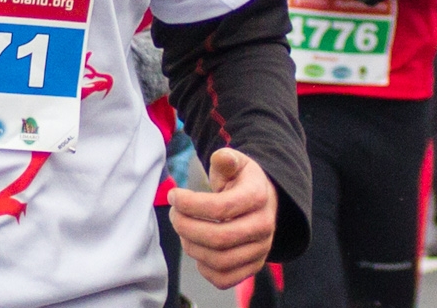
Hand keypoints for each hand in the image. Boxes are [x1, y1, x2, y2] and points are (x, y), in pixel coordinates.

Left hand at [168, 148, 278, 288]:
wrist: (263, 201)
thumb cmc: (241, 181)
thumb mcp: (237, 162)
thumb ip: (226, 159)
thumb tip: (222, 157)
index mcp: (258, 197)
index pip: (221, 207)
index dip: (190, 204)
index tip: (173, 195)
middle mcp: (263, 227)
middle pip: (219, 237)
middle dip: (186, 226)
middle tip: (173, 215)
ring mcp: (260, 250)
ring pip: (219, 260)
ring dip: (190, 246)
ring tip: (182, 228)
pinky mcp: (253, 267)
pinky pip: (224, 279)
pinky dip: (203, 268)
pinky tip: (195, 247)